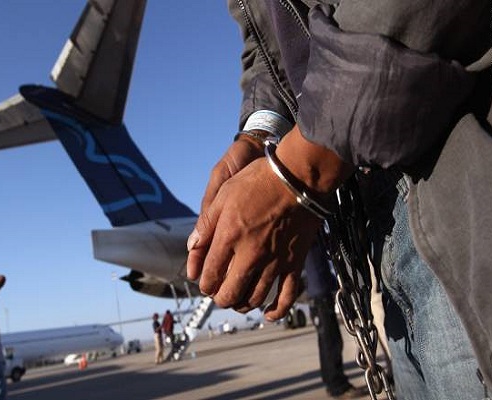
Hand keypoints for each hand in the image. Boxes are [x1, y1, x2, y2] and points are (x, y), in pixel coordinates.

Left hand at [187, 126, 350, 319]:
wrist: (298, 177)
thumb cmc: (259, 180)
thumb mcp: (224, 194)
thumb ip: (206, 224)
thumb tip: (192, 248)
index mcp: (229, 237)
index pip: (211, 275)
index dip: (205, 285)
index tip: (205, 284)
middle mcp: (250, 255)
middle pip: (230, 292)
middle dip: (221, 299)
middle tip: (219, 295)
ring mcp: (274, 261)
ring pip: (255, 297)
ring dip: (242, 304)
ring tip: (238, 302)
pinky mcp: (294, 263)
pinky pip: (287, 295)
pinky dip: (277, 310)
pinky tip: (268, 314)